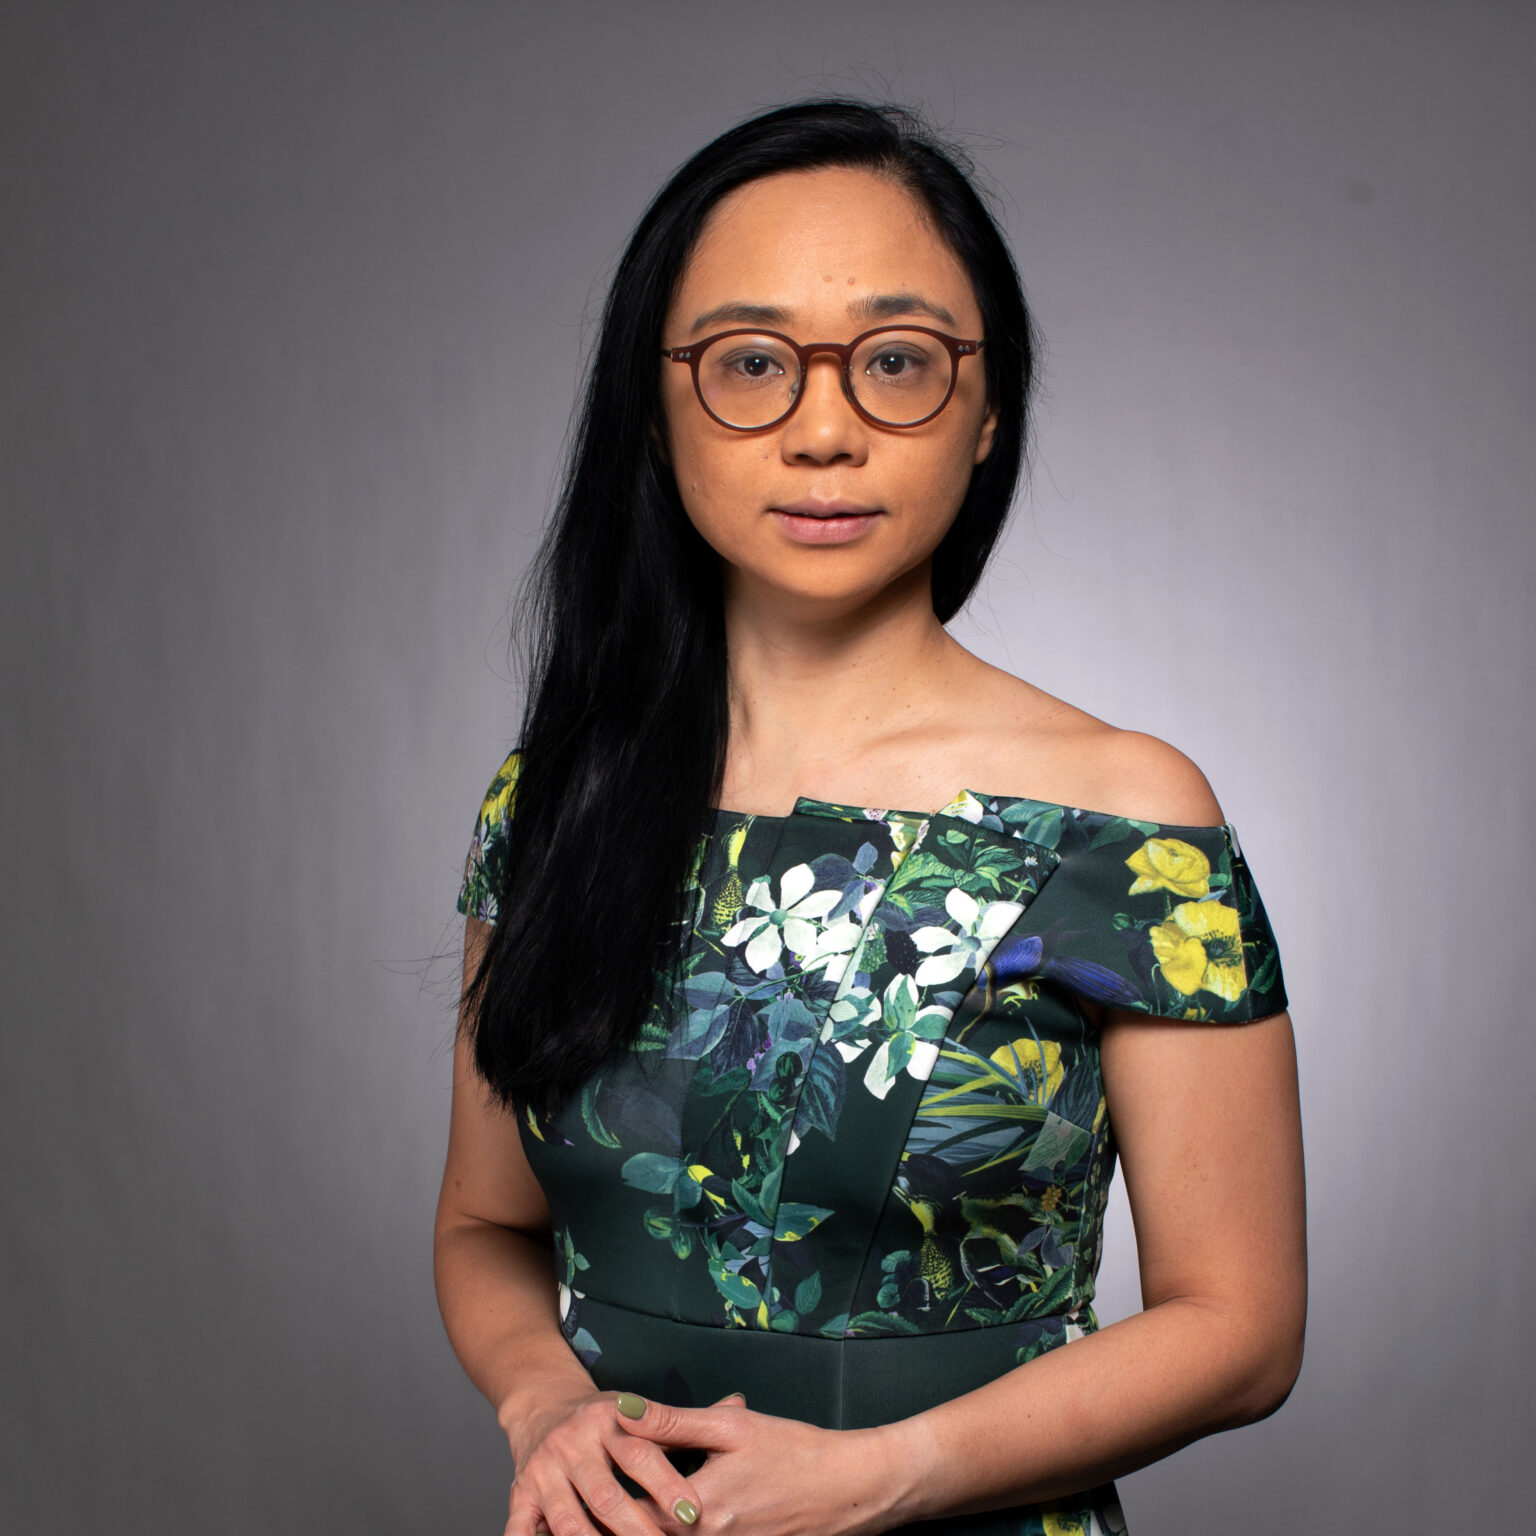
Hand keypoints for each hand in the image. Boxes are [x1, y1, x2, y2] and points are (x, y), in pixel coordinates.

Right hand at [502, 1386, 707, 1535]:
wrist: (542, 1405)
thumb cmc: (603, 1418)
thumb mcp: (638, 1408)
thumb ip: (681, 1419)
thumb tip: (739, 1402)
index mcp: (608, 1419)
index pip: (641, 1455)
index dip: (666, 1485)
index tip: (693, 1513)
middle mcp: (573, 1442)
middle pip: (606, 1494)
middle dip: (637, 1529)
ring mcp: (544, 1470)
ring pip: (569, 1519)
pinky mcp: (520, 1493)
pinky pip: (520, 1527)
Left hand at [612, 1392, 908, 1535]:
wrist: (847, 1489)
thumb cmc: (793, 1451)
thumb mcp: (732, 1426)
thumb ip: (673, 1422)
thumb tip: (623, 1410)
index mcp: (696, 1512)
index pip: (626, 1512)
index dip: (600, 1493)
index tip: (582, 1472)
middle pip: (639, 1534)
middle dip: (612, 1517)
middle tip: (587, 1496)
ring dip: (636, 1524)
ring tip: (614, 1504)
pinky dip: (668, 1528)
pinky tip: (661, 1512)